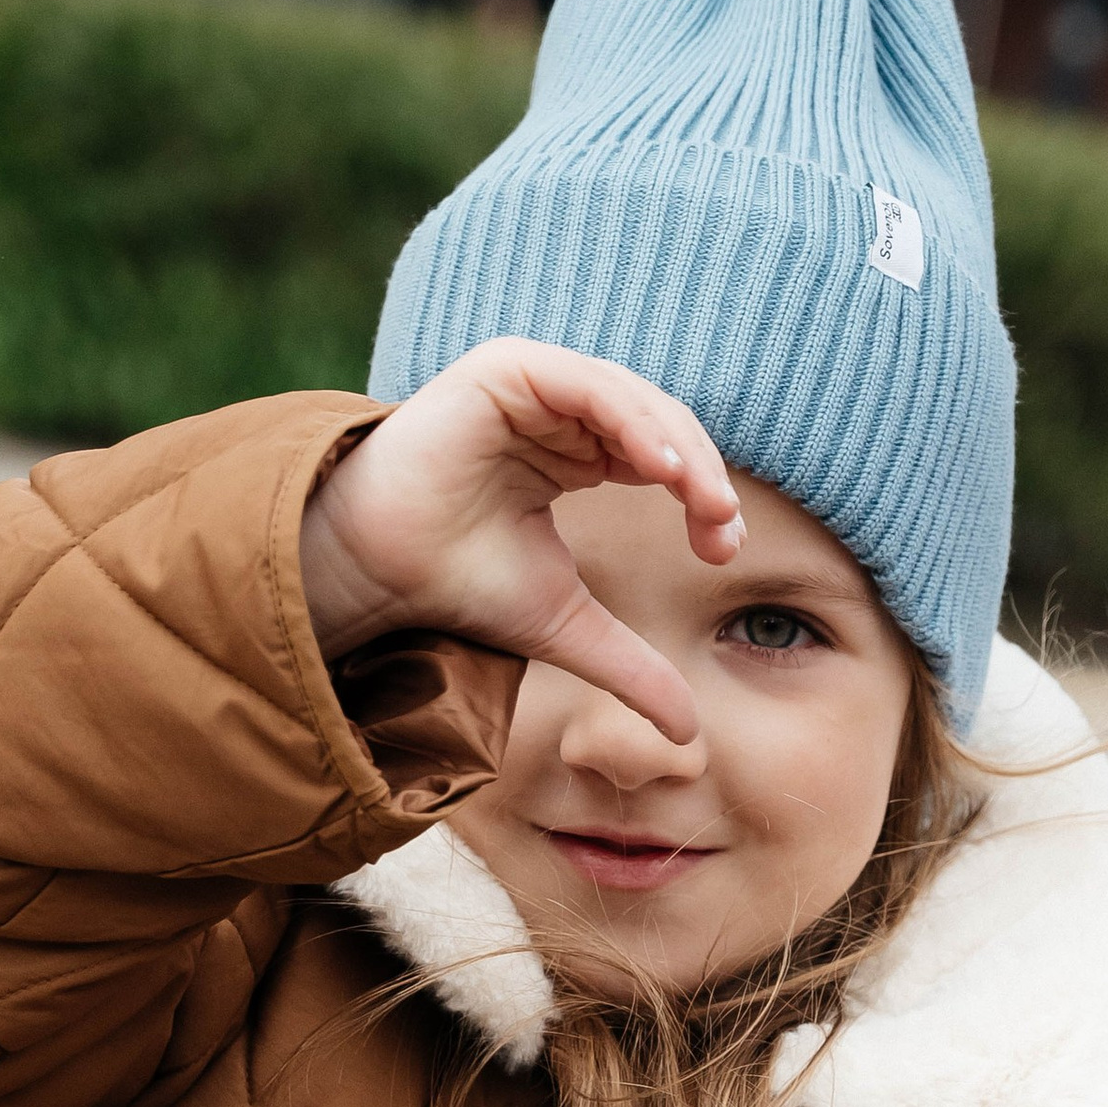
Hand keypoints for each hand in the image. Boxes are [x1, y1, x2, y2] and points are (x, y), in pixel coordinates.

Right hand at [299, 338, 740, 740]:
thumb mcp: (569, 626)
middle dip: (701, 476)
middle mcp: (558, 409)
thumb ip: (631, 667)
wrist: (382, 573)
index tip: (725, 552)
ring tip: (705, 502)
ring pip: (633, 400)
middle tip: (723, 529)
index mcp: (574, 450)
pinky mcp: (508, 369)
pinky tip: (662, 469)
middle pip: (658, 425)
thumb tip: (688, 736)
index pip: (662, 458)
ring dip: (679, 449)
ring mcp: (533, 384)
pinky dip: (634, 422)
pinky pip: (589, 385)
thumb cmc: (460, 587)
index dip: (702, 498)